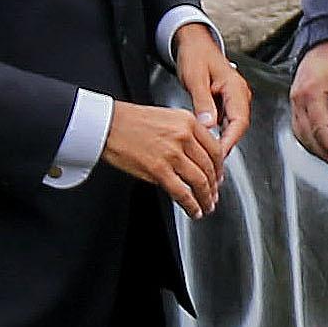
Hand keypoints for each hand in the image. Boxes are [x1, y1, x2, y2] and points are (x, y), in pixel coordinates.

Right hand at [102, 97, 225, 218]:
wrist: (107, 124)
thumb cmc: (131, 121)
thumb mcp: (167, 116)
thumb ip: (187, 132)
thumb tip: (200, 152)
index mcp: (188, 121)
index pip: (215, 148)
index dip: (220, 167)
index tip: (219, 176)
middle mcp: (183, 136)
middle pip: (209, 167)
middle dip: (214, 185)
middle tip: (214, 194)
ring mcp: (172, 154)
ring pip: (199, 181)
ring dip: (206, 197)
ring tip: (207, 205)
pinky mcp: (159, 170)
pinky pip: (182, 192)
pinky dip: (192, 205)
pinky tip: (194, 210)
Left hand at [174, 21, 248, 160]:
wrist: (193, 42)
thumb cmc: (195, 54)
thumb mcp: (195, 78)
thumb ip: (202, 102)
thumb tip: (209, 125)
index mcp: (236, 88)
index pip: (239, 121)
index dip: (231, 140)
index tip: (220, 154)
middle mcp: (239, 95)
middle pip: (239, 127)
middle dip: (228, 145)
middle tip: (214, 162)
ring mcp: (235, 99)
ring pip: (233, 126)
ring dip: (224, 141)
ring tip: (211, 157)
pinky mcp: (227, 102)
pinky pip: (227, 122)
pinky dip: (219, 133)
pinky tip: (209, 142)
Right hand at [286, 39, 327, 169]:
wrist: (321, 37)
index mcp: (312, 92)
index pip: (319, 129)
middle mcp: (299, 99)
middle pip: (308, 136)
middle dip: (324, 154)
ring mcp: (295, 100)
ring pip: (300, 133)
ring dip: (315, 149)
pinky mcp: (296, 100)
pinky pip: (297, 126)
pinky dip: (307, 139)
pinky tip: (319, 145)